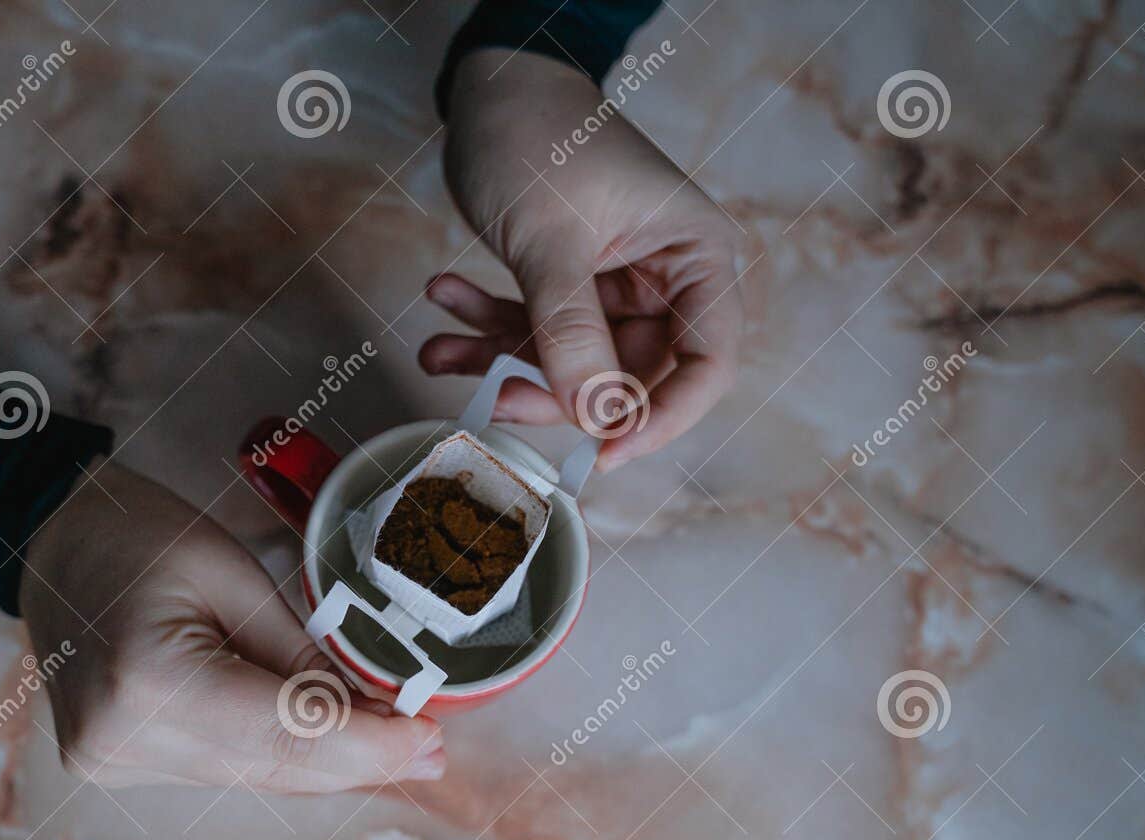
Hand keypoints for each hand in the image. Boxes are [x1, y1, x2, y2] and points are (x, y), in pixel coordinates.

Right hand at [19, 459, 443, 791]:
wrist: (52, 542)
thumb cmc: (137, 536)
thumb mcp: (236, 577)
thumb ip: (304, 657)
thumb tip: (381, 717)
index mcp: (149, 685)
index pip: (288, 737)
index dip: (371, 748)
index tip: (431, 742)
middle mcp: (123, 742)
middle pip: (276, 770)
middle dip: (363, 760)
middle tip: (433, 751)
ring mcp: (114, 763)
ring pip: (257, 778)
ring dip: (330, 764)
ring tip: (399, 745)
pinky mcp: (120, 765)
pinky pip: (228, 769)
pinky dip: (284, 756)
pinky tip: (334, 741)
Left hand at [425, 49, 741, 470]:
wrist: (490, 83)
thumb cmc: (537, 135)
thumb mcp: (549, 241)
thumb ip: (570, 332)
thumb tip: (595, 417)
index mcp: (694, 256)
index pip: (705, 363)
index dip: (661, 418)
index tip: (604, 451)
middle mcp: (665, 277)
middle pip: (625, 375)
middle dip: (552, 390)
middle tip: (491, 395)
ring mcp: (615, 284)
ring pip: (569, 362)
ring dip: (501, 361)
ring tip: (439, 350)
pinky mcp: (568, 284)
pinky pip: (534, 330)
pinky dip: (486, 328)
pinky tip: (444, 302)